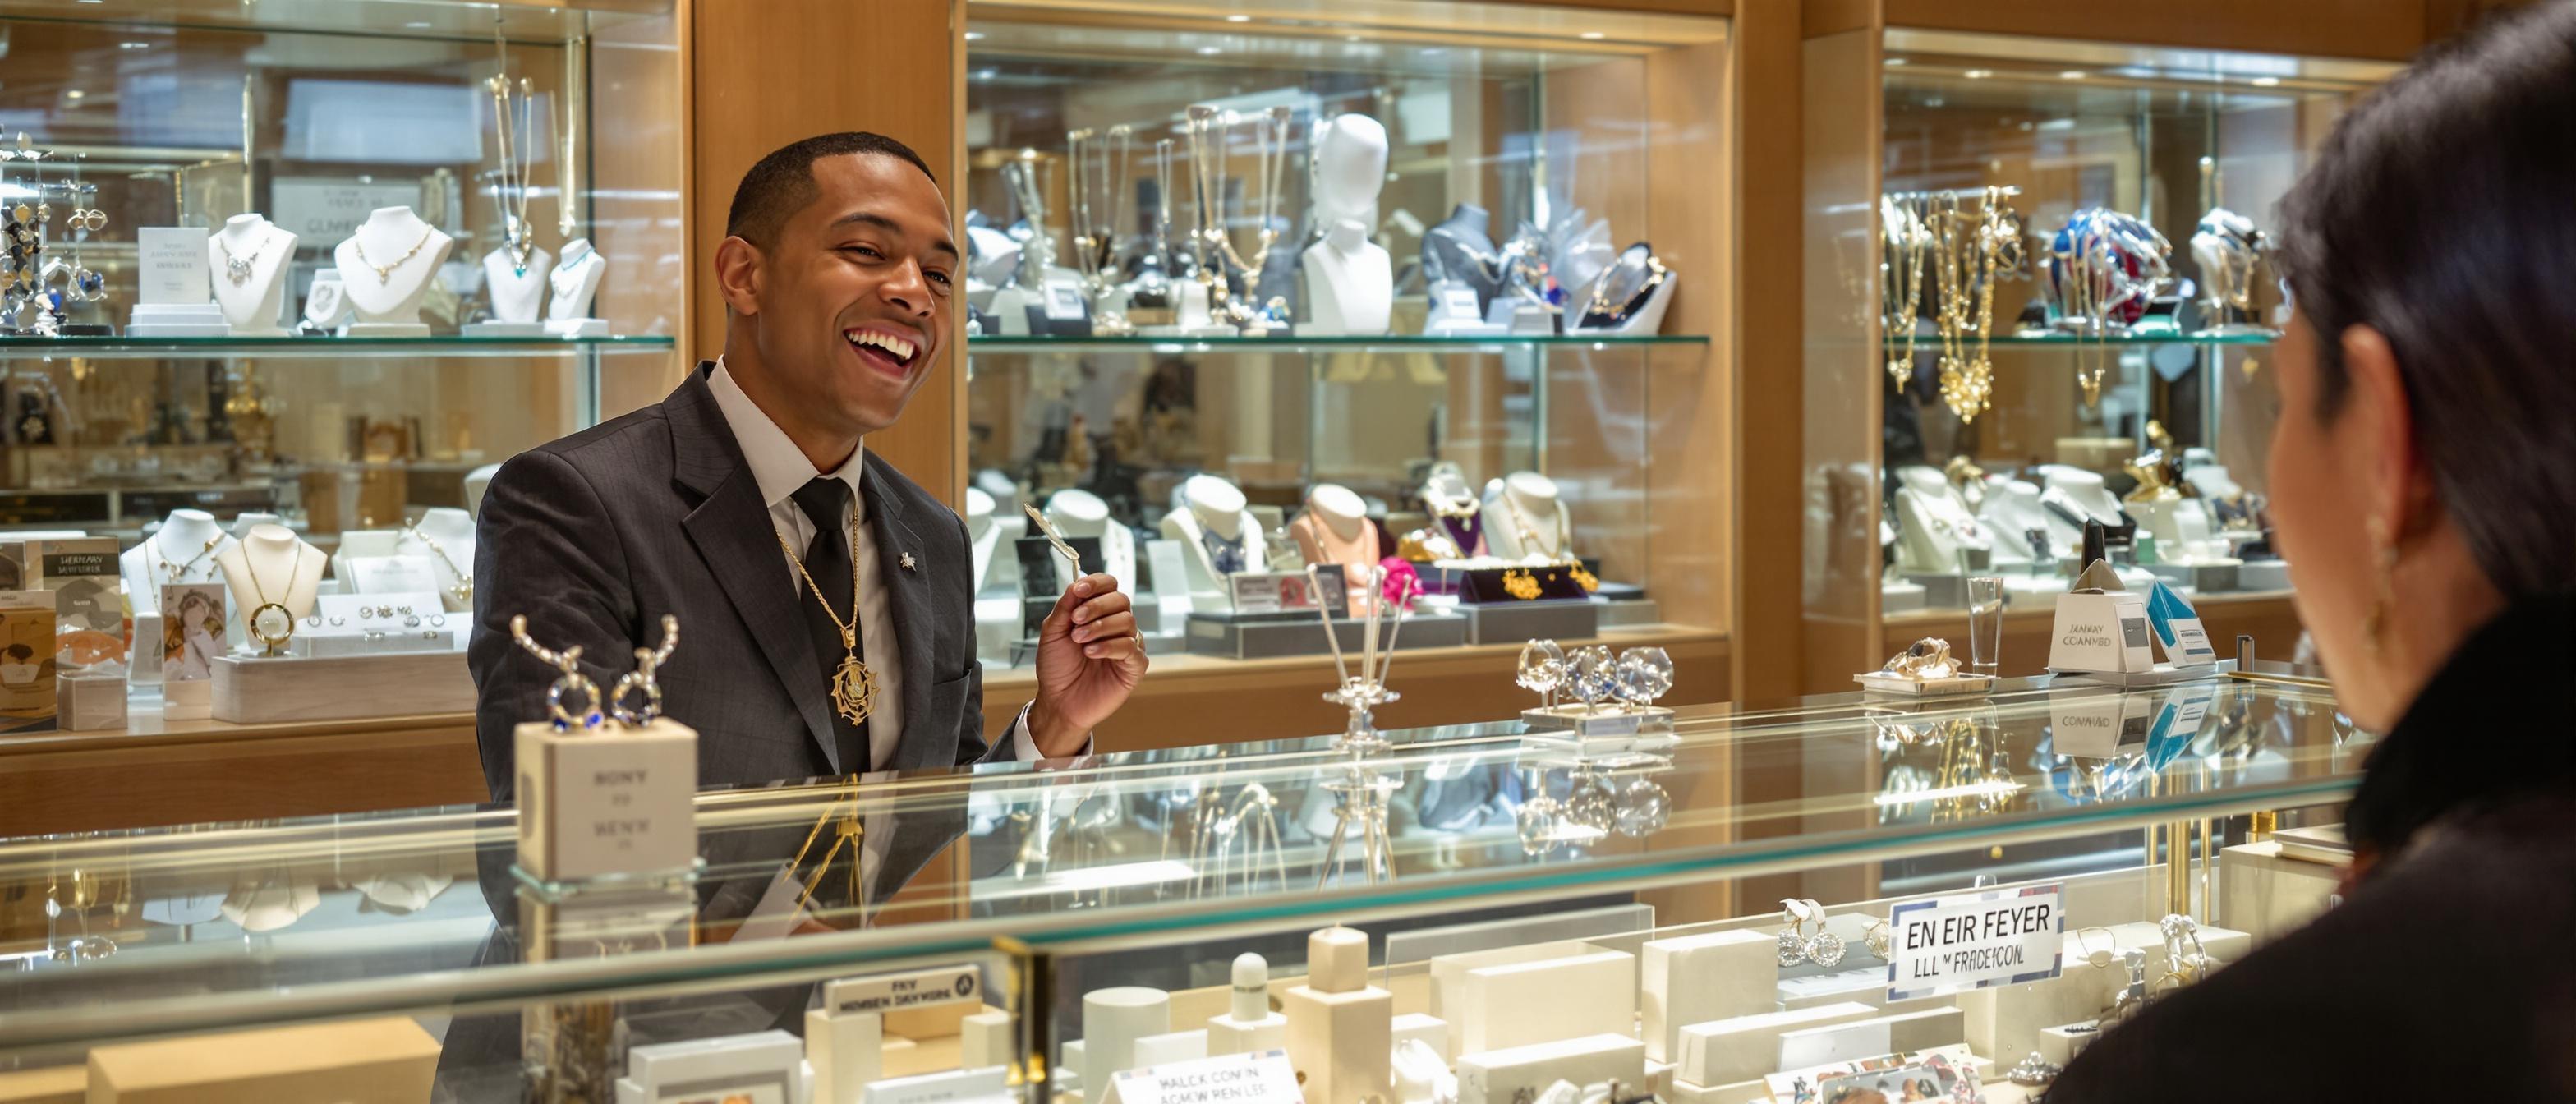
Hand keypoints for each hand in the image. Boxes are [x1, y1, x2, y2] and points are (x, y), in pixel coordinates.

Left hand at [1028, 573, 1145, 755]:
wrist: (1058, 701)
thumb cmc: (1057, 668)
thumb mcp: (1053, 633)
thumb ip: (1065, 607)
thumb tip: (1075, 582)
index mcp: (1098, 612)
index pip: (1108, 585)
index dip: (1096, 583)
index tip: (1078, 590)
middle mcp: (1116, 625)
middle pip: (1121, 599)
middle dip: (1096, 606)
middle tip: (1075, 621)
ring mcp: (1128, 644)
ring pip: (1127, 620)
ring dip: (1100, 627)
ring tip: (1079, 641)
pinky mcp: (1134, 665)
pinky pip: (1130, 647)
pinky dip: (1109, 646)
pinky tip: (1092, 653)